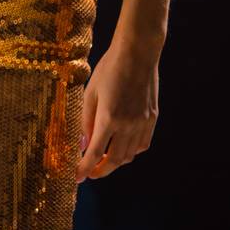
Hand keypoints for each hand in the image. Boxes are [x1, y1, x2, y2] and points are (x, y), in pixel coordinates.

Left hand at [75, 38, 158, 182]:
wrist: (137, 52)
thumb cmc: (109, 68)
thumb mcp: (90, 92)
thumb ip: (86, 121)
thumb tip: (83, 145)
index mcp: (109, 117)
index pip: (95, 153)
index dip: (85, 168)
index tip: (77, 178)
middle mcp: (128, 124)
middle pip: (114, 160)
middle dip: (101, 170)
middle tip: (91, 173)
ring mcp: (143, 122)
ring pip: (129, 155)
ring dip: (116, 162)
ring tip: (104, 159)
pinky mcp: (152, 118)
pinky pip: (142, 144)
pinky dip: (131, 151)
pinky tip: (122, 146)